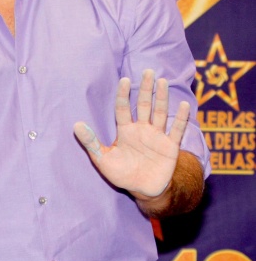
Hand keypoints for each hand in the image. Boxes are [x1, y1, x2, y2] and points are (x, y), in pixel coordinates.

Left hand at [74, 69, 189, 198]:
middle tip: (147, 71)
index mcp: (125, 130)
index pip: (123, 109)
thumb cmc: (122, 174)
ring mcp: (157, 136)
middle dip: (145, 89)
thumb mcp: (103, 159)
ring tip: (162, 81)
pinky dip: (181, 118)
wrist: (144, 189)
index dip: (124, 95)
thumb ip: (91, 143)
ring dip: (162, 98)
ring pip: (160, 113)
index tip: (124, 80)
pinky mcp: (170, 146)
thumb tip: (76, 125)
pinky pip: (176, 130)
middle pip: (144, 105)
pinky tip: (184, 105)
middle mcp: (142, 129)